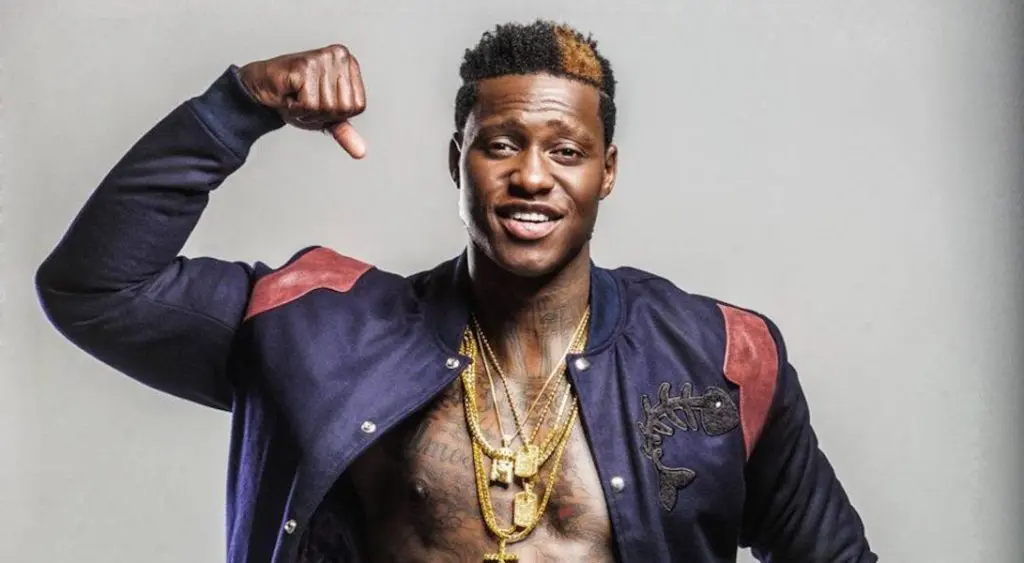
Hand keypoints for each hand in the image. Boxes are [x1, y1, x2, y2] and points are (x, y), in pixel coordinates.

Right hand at [238, 44, 366, 157]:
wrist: (262, 89)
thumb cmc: (293, 98)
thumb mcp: (324, 117)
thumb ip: (344, 132)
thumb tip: (361, 153)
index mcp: (350, 64)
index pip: (357, 107)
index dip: (335, 113)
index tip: (318, 100)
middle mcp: (340, 56)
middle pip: (343, 108)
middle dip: (321, 113)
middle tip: (305, 98)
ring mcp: (323, 58)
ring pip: (326, 107)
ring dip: (306, 111)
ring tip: (296, 95)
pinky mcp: (305, 65)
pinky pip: (309, 105)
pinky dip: (295, 108)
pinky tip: (288, 93)